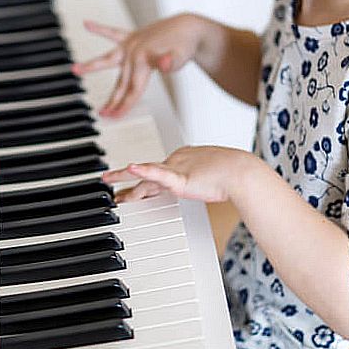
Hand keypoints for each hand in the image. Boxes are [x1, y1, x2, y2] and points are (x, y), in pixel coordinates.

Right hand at [71, 15, 204, 117]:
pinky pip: (113, 33)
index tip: (115, 117)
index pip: (132, 88)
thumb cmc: (184, 44)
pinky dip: (100, 29)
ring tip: (75, 69)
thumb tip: (166, 65)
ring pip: (108, 58)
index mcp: (142, 60)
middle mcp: (133, 52)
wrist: (189, 27)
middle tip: (101, 114)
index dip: (124, 105)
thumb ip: (170, 62)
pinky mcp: (133, 37)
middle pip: (120, 81)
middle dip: (112, 99)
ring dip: (92, 65)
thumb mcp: (181, 55)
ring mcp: (131, 44)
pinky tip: (88, 24)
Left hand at [101, 145, 253, 203]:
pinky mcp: (180, 179)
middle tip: (108, 180)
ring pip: (144, 177)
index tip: (130, 184)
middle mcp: (176, 161)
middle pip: (145, 173)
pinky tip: (131, 168)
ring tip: (109, 182)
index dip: (141, 179)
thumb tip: (206, 188)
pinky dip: (143, 171)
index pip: (157, 171)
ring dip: (125, 182)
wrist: (241, 172)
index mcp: (183, 159)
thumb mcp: (212, 176)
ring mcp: (176, 169)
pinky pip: (158, 174)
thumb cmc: (233, 174)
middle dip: (125, 179)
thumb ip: (204, 180)